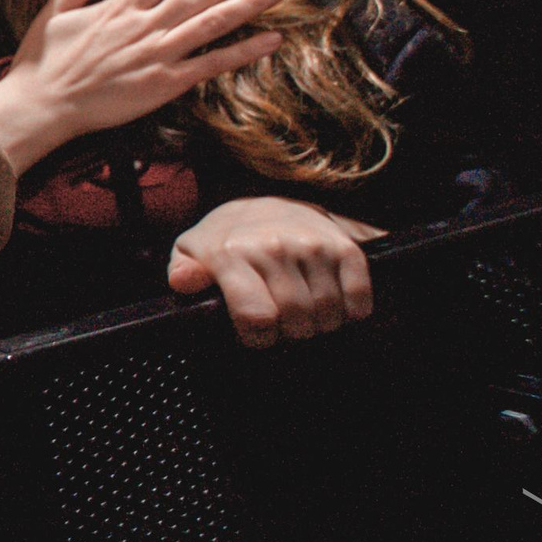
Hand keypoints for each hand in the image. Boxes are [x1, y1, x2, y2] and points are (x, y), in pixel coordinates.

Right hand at [0, 0, 297, 170]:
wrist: (40, 106)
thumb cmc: (42, 60)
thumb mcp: (53, 11)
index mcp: (120, 6)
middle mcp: (145, 26)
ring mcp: (157, 55)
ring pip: (214, 22)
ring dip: (253, 1)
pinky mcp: (164, 85)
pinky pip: (210, 65)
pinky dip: (242, 52)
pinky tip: (271, 39)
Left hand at [168, 196, 380, 348]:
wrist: (264, 202)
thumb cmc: (225, 239)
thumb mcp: (193, 252)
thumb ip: (183, 271)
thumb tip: (183, 282)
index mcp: (231, 253)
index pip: (257, 317)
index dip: (259, 338)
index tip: (258, 335)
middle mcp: (273, 247)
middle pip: (297, 321)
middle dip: (290, 335)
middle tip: (283, 326)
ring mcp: (312, 245)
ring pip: (328, 313)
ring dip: (320, 325)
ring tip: (304, 315)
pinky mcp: (344, 247)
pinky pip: (358, 296)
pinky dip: (351, 311)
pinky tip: (331, 304)